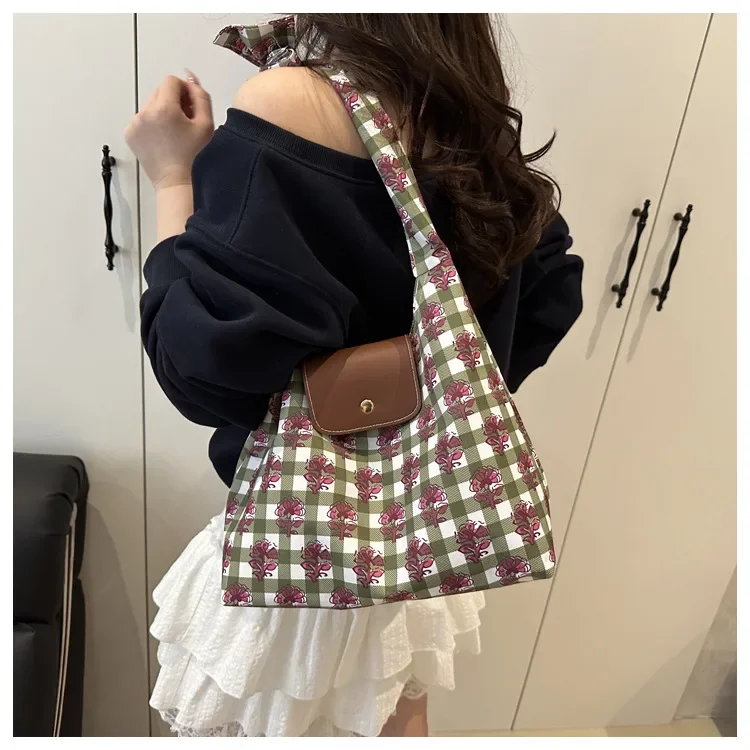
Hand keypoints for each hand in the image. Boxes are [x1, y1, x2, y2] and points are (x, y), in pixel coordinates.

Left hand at [125, 72, 213, 189]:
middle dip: (173, 101)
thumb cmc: (194, 157)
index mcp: (164, 108)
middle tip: (184, 122)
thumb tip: (190, 79)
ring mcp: (134, 124)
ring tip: (174, 133)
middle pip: (159, 91)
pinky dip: (152, 124)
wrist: (176, 182)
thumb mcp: (206, 124)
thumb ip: (201, 96)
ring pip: (151, 105)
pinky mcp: (130, 134)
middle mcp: (145, 113)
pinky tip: (163, 140)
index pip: (171, 81)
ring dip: (162, 112)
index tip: (190, 107)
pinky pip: (142, 119)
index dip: (184, 91)